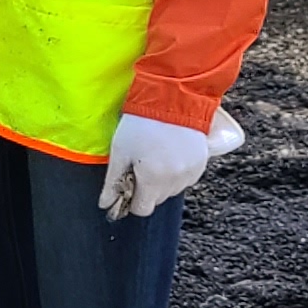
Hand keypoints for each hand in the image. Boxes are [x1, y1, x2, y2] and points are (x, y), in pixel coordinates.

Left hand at [99, 107, 244, 218]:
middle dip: (146, 188)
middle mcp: (174, 181)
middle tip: (139, 164)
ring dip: (162, 180)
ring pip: (171, 190)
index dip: (131, 199)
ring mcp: (190, 173)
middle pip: (156, 199)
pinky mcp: (201, 163)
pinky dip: (176, 172)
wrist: (173, 97)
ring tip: (155, 155)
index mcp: (152, 180)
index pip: (142, 209)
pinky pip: (185, 178)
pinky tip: (169, 153)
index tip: (127, 184)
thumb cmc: (142, 123)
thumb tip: (106, 204)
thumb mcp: (120, 150)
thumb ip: (113, 182)